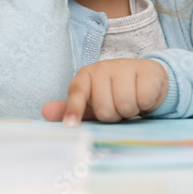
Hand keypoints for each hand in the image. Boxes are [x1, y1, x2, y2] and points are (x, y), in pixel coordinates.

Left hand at [41, 59, 168, 124]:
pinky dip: (146, 104)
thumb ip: (72, 108)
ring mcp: (125, 67)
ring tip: (132, 101)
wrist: (147, 78)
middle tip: (119, 106)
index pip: (76, 92)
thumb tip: (45, 112)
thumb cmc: (115, 92)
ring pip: (125, 106)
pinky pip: (144, 99)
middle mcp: (103, 68)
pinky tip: (145, 96)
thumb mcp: (93, 101)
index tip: (70, 126)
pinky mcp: (147, 71)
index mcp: (86, 75)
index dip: (73, 110)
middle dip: (114, 115)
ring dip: (131, 111)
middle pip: (104, 108)